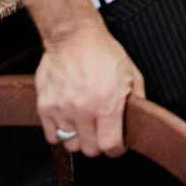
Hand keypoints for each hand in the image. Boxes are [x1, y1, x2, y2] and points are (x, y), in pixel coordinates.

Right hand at [36, 23, 143, 157]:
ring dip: (79, 138)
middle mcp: (83, 109)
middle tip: (101, 133)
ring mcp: (61, 108)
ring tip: (84, 124)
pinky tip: (69, 121)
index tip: (117, 145)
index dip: (116, 149)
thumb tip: (140, 120)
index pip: (110, 145)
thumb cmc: (103, 52)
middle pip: (89, 149)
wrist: (73, 36)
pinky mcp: (45, 106)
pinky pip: (51, 136)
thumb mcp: (130, 74)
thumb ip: (137, 100)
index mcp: (106, 103)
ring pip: (70, 144)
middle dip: (98, 144)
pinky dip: (60, 133)